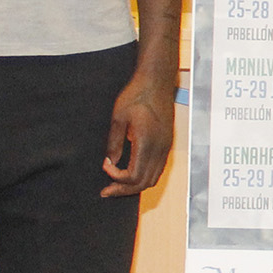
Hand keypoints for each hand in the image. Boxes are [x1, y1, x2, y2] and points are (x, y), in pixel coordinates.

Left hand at [102, 74, 174, 197]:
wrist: (157, 81)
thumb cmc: (137, 95)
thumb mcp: (118, 118)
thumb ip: (114, 143)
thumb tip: (109, 162)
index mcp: (147, 143)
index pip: (133, 176)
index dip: (117, 177)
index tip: (105, 166)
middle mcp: (160, 149)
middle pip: (144, 183)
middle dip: (124, 190)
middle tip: (106, 191)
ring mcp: (166, 147)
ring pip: (153, 179)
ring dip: (135, 185)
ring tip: (117, 184)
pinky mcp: (167, 144)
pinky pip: (157, 169)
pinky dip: (143, 176)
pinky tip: (131, 172)